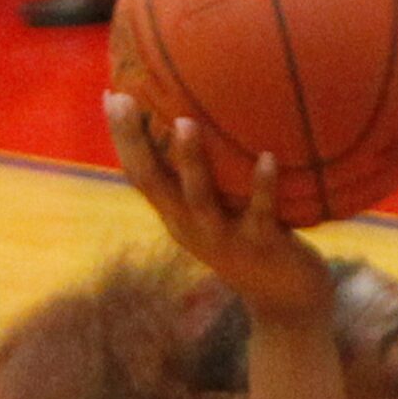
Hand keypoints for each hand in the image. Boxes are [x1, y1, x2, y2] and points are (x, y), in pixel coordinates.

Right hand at [104, 91, 330, 326]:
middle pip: (153, 183)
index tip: (110, 94)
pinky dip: (263, 185)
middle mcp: (191, 226)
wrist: (287, 304)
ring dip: (191, 161)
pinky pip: (261, 212)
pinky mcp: (262, 246)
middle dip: (135, 142)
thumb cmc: (256, 244)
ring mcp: (224, 238)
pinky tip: (269, 156)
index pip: (139, 174)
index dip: (122, 138)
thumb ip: (212, 177)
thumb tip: (206, 124)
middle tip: (124, 100)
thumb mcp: (222, 213)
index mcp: (178, 216)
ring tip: (186, 123)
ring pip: (200, 198)